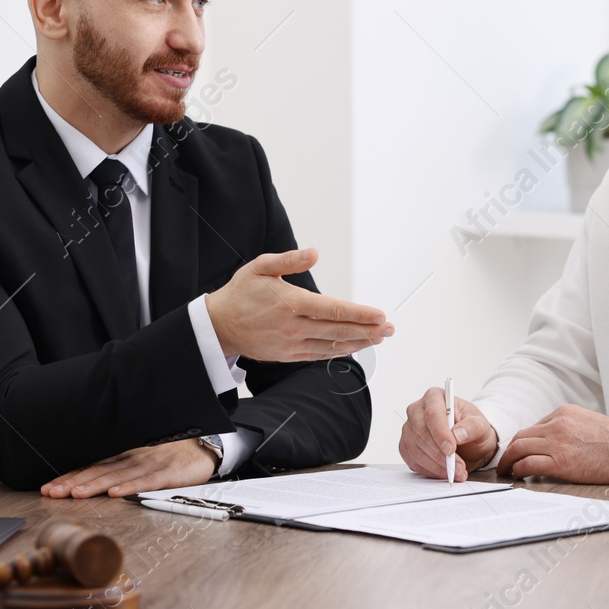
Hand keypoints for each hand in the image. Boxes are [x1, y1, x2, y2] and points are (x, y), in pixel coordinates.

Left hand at [40, 439, 215, 498]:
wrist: (206, 446)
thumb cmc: (171, 455)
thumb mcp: (141, 458)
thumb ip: (118, 468)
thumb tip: (88, 481)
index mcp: (125, 456)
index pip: (92, 466)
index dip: (70, 477)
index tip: (49, 488)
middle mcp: (133, 458)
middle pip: (99, 471)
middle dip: (74, 482)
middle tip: (53, 493)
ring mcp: (150, 464)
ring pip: (118, 476)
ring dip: (95, 485)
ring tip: (76, 494)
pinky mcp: (169, 473)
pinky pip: (147, 481)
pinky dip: (131, 487)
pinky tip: (116, 494)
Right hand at [205, 247, 393, 361]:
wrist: (218, 325)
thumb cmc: (241, 293)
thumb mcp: (260, 267)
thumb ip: (289, 260)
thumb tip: (315, 252)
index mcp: (291, 303)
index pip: (334, 310)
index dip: (360, 314)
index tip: (380, 314)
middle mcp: (294, 327)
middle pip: (338, 330)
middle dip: (368, 330)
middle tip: (389, 328)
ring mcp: (291, 344)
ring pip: (331, 345)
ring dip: (358, 342)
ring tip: (379, 338)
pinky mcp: (287, 355)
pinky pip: (318, 355)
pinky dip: (338, 352)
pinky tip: (353, 347)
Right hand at [400, 388, 496, 481]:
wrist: (467, 440)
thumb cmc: (471, 427)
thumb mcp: (481, 424)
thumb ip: (472, 427)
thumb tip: (457, 434)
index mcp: (435, 397)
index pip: (433, 414)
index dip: (440, 433)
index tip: (451, 450)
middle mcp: (417, 411)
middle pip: (421, 434)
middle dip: (440, 455)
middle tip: (458, 468)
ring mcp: (409, 429)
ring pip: (416, 450)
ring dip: (436, 466)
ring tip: (456, 473)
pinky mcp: (406, 446)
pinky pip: (413, 461)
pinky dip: (429, 471)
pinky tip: (444, 473)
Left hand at [497, 405, 608, 483]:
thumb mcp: (586, 421)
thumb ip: (567, 427)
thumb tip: (551, 440)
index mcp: (563, 413)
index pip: (534, 427)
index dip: (524, 441)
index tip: (520, 451)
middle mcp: (556, 425)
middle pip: (521, 436)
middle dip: (510, 450)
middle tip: (506, 462)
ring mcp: (556, 442)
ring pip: (519, 448)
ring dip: (509, 461)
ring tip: (507, 470)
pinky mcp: (559, 462)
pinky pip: (528, 464)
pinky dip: (518, 469)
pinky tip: (518, 474)